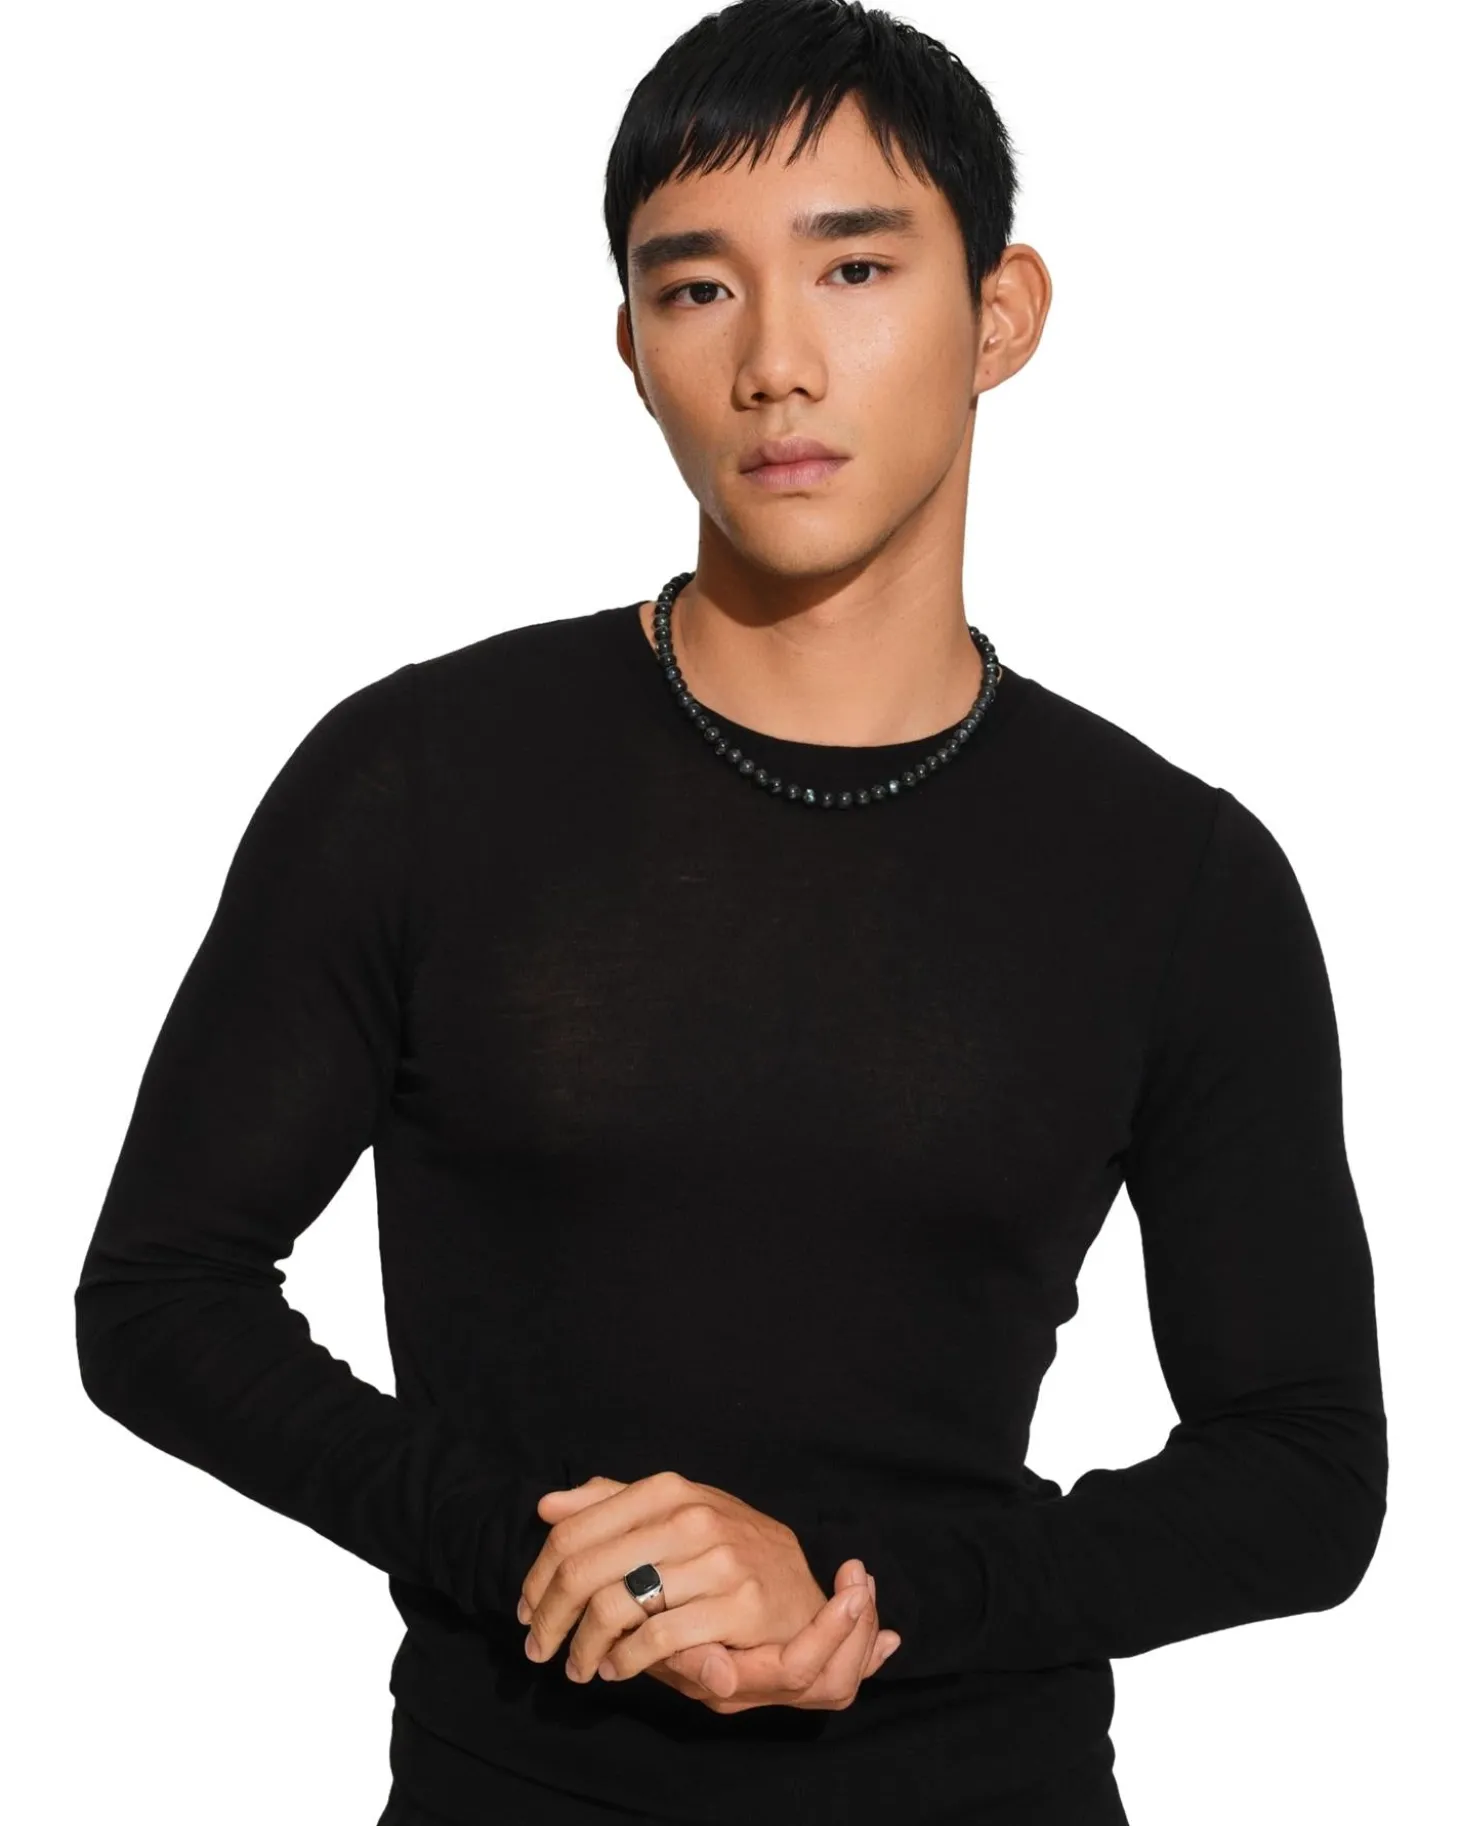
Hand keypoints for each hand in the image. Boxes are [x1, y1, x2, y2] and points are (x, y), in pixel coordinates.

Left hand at [519, 1473, 900, 1710]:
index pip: (575, 1530)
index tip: (527, 1608)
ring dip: (583, 1648)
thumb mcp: (674, 1513)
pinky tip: (617, 1670)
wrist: (801, 1585)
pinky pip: (656, 1639)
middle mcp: (690, 1517)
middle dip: (550, 1617)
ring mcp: (716, 1560)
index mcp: (667, 1490)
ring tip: (578, 1666)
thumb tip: (547, 1505)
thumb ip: (612, 1506)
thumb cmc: (727, 1550)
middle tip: (538, 1647)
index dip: (539, 1575)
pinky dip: (625, 1662)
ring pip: (613, 1607)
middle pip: (584, 1570)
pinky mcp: (737, 1606)